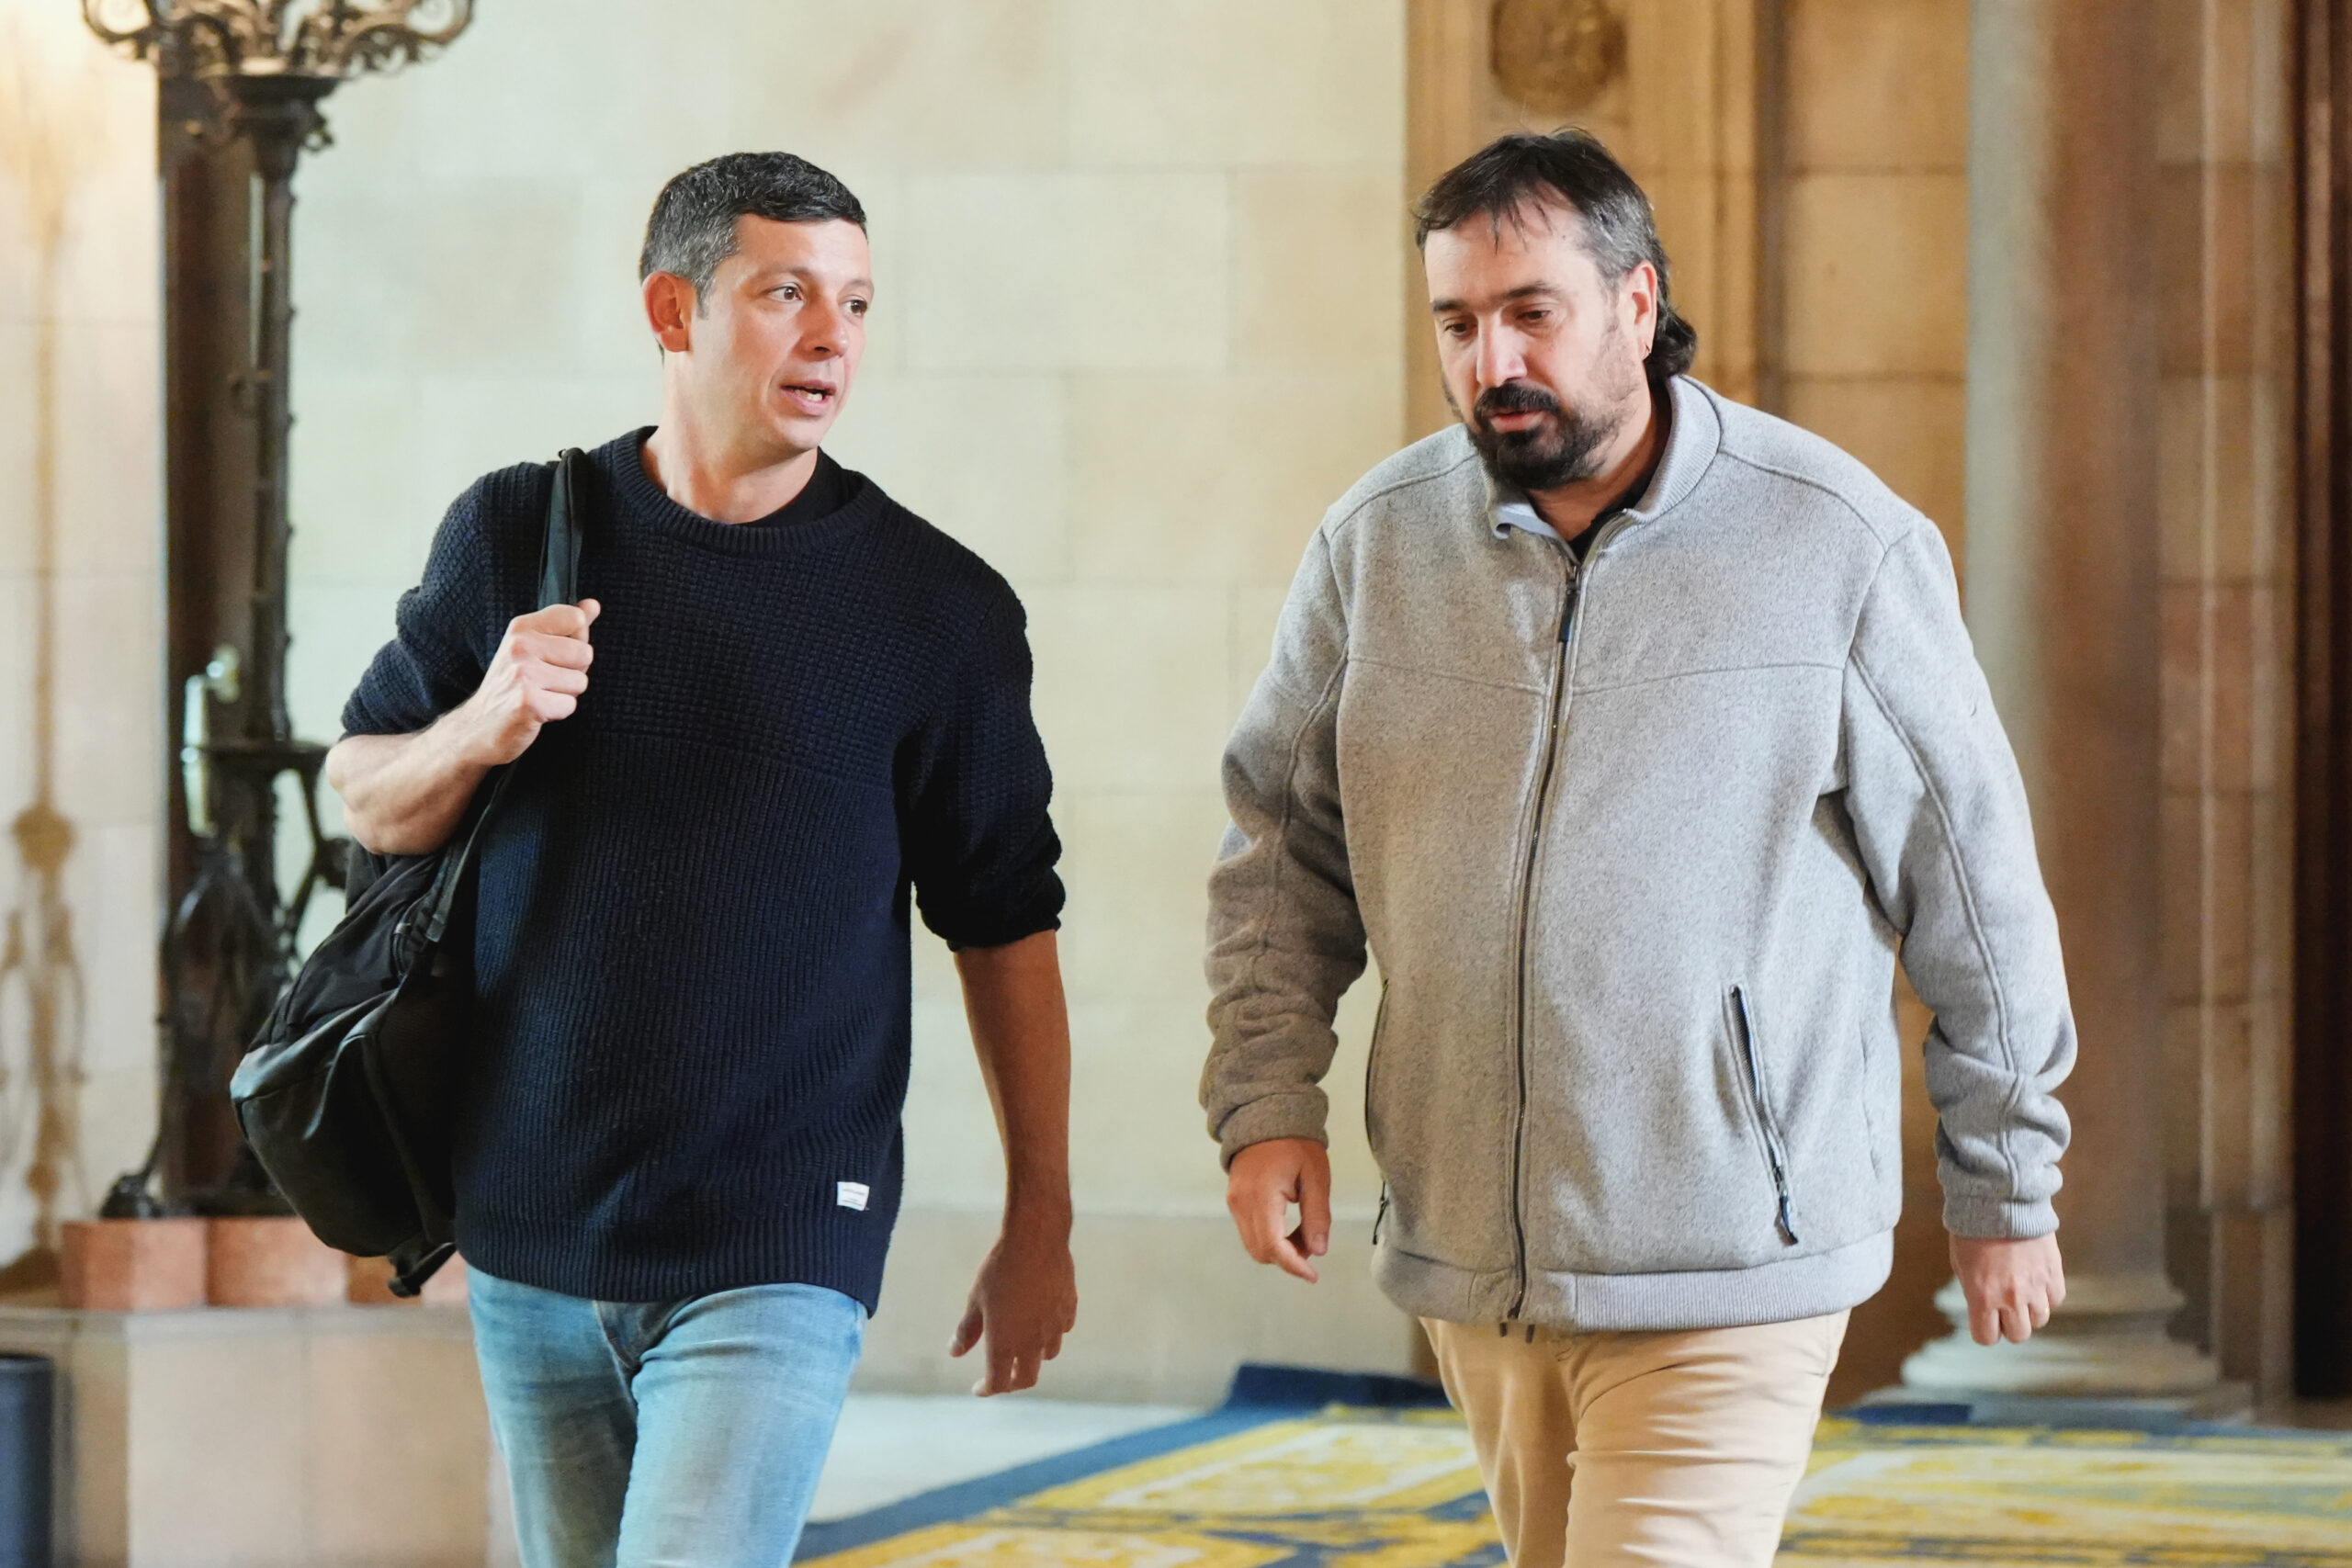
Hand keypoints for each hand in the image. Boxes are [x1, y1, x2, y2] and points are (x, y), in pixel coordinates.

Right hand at [456, 600, 599, 764]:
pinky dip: (558, 712)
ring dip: (565, 694)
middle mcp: (520, 646)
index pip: (574, 618)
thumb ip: (565, 626)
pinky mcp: (529, 702)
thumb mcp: (534, 647)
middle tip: (544, 681)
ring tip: (539, 694)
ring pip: (580, 681)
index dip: (576, 641)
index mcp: (522, 628)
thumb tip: (593, 605)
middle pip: (585, 653)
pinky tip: (537, 710)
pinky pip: (569, 705)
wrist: (479, 725)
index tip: (553, 654)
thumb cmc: (513, 685)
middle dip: (573, 672)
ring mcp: (523, 673)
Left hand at [949, 1213, 1075, 1395]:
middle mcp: (1033, 1341)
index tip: (979, 1387)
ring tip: (1023, 1346)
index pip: (998, 1383)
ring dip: (1034, 1357)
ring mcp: (1055, 1326)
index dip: (987, 1389)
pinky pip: (1062, 1330)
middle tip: (1003, 1377)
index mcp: (1006, 1343)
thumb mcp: (976, 1300)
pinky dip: (1052, 1333)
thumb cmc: (999, 1269)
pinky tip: (1043, 1320)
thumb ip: (967, 1331)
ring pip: (1048, 1355)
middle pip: (1027, 1379)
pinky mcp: (1069, 1308)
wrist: (1036, 1240)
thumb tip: (954, 1352)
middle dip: (1013, 1383)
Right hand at [1226, 1137, 1329, 1283]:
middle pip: (1261, 1251)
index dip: (1294, 1266)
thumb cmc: (1296, 1142)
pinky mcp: (1234, 1200)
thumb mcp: (1316, 1176)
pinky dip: (1270, 1238)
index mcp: (1262, 1196)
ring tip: (1304, 1233)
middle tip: (1313, 1244)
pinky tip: (1289, 1226)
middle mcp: (1241, 1203)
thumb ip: (1317, 1215)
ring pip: (1254, 1245)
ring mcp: (1234, 1202)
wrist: (1265, 1115)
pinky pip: (1250, 1231)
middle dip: (1288, 1258)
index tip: (1313, 1276)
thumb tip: (1318, 1252)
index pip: (1273, 1246)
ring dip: (1279, 1250)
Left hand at [1951, 1232, 2065, 1344]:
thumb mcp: (1961, 1265)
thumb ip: (1974, 1293)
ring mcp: (2035, 1287)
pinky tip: (2035, 1279)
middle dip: (2009, 1324)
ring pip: (2039, 1321)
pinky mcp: (2053, 1274)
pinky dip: (2046, 1295)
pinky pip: (2054, 1300)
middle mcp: (2010, 1298)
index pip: (1987, 1338)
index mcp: (1981, 1297)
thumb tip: (1984, 1311)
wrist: (2001, 1202)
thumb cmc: (1973, 1232)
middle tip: (2004, 1306)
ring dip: (2030, 1311)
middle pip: (2018, 1335)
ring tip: (2021, 1290)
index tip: (1985, 1320)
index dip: (1986, 1331)